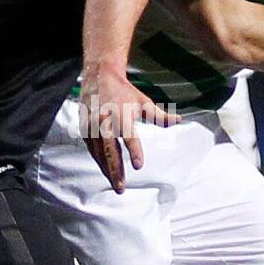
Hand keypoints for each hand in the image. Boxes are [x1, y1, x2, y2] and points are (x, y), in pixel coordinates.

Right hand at [79, 65, 179, 192]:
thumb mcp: (143, 102)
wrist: (99, 77)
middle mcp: (105, 121)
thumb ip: (159, 116)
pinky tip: (106, 171)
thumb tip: (179, 121)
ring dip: (107, 170)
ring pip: (99, 153)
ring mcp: (93, 126)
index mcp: (121, 114)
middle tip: (122, 187)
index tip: (139, 165)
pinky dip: (99, 161)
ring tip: (116, 184)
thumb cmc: (123, 92)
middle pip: (110, 150)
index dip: (134, 151)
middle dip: (116, 170)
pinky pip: (92, 149)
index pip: (129, 136)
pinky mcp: (85, 129)